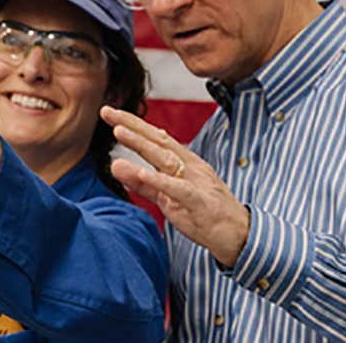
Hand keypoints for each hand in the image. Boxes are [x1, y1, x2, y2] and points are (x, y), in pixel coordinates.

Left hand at [101, 106, 250, 267]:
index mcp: (184, 162)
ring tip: (119, 131)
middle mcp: (190, 166)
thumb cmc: (204, 213)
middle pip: (158, 140)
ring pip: (166, 158)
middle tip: (107, 111)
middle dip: (132, 124)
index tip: (108, 111)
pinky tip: (141, 173)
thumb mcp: (168, 197)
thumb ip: (143, 183)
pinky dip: (159, 180)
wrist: (238, 234)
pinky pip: (178, 189)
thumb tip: (116, 166)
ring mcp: (196, 182)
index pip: (156, 136)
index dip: (132, 123)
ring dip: (141, 144)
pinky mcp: (199, 202)